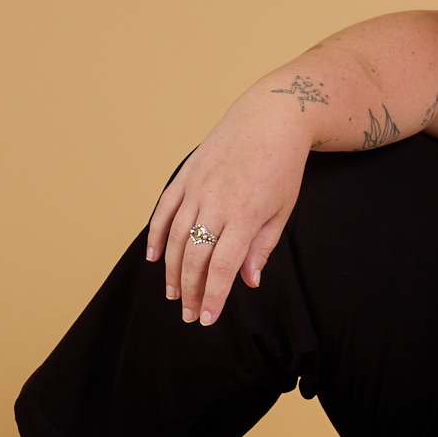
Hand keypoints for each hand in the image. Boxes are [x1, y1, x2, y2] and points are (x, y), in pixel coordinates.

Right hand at [146, 90, 312, 324]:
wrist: (271, 118)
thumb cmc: (283, 166)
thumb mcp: (282, 210)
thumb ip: (262, 247)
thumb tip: (248, 282)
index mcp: (245, 215)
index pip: (222, 267)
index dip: (213, 296)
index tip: (206, 318)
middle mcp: (216, 202)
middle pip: (194, 257)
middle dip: (189, 290)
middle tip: (188, 314)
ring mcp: (197, 187)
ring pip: (175, 237)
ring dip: (171, 270)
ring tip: (172, 294)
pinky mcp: (186, 175)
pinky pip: (164, 209)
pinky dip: (156, 235)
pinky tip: (154, 258)